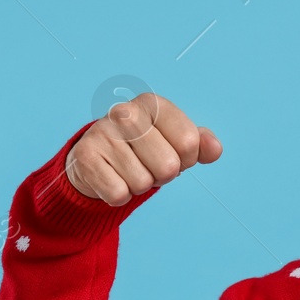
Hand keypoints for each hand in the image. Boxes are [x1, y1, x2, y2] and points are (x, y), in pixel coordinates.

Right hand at [66, 93, 222, 204]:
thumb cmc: (144, 149)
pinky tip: (111, 177)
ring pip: (143, 183)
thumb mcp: (175, 142)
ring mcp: (102, 133)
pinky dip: (119, 195)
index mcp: (153, 104)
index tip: (172, 153)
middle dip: (162, 175)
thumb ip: (199, 144)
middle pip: (168, 166)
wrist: (96, 159)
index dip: (186, 159)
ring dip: (140, 186)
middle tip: (147, 165)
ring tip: (128, 170)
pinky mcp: (85, 156)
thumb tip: (214, 149)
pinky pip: (118, 194)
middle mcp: (125, 113)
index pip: (189, 142)